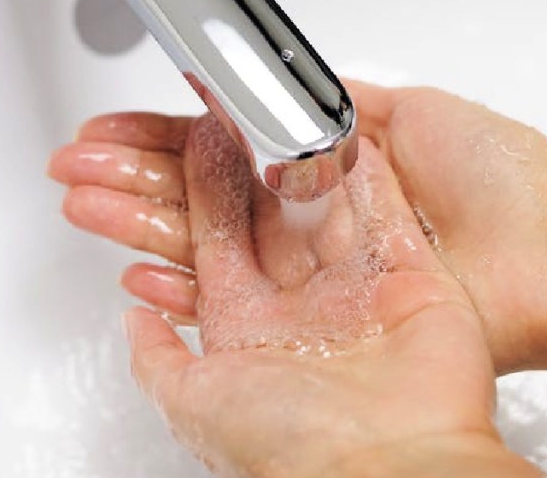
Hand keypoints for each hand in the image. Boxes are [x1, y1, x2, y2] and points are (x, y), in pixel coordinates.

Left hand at [51, 116, 540, 475]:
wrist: (389, 469)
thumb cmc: (294, 451)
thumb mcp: (193, 406)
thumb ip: (157, 359)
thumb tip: (132, 321)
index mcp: (250, 328)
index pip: (214, 239)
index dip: (198, 188)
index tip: (190, 143)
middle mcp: (304, 306)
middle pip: (264, 213)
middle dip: (239, 162)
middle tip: (227, 110)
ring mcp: (360, 291)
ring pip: (322, 203)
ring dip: (301, 156)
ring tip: (283, 105)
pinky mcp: (414, 279)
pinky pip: (387, 210)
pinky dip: (369, 171)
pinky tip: (349, 132)